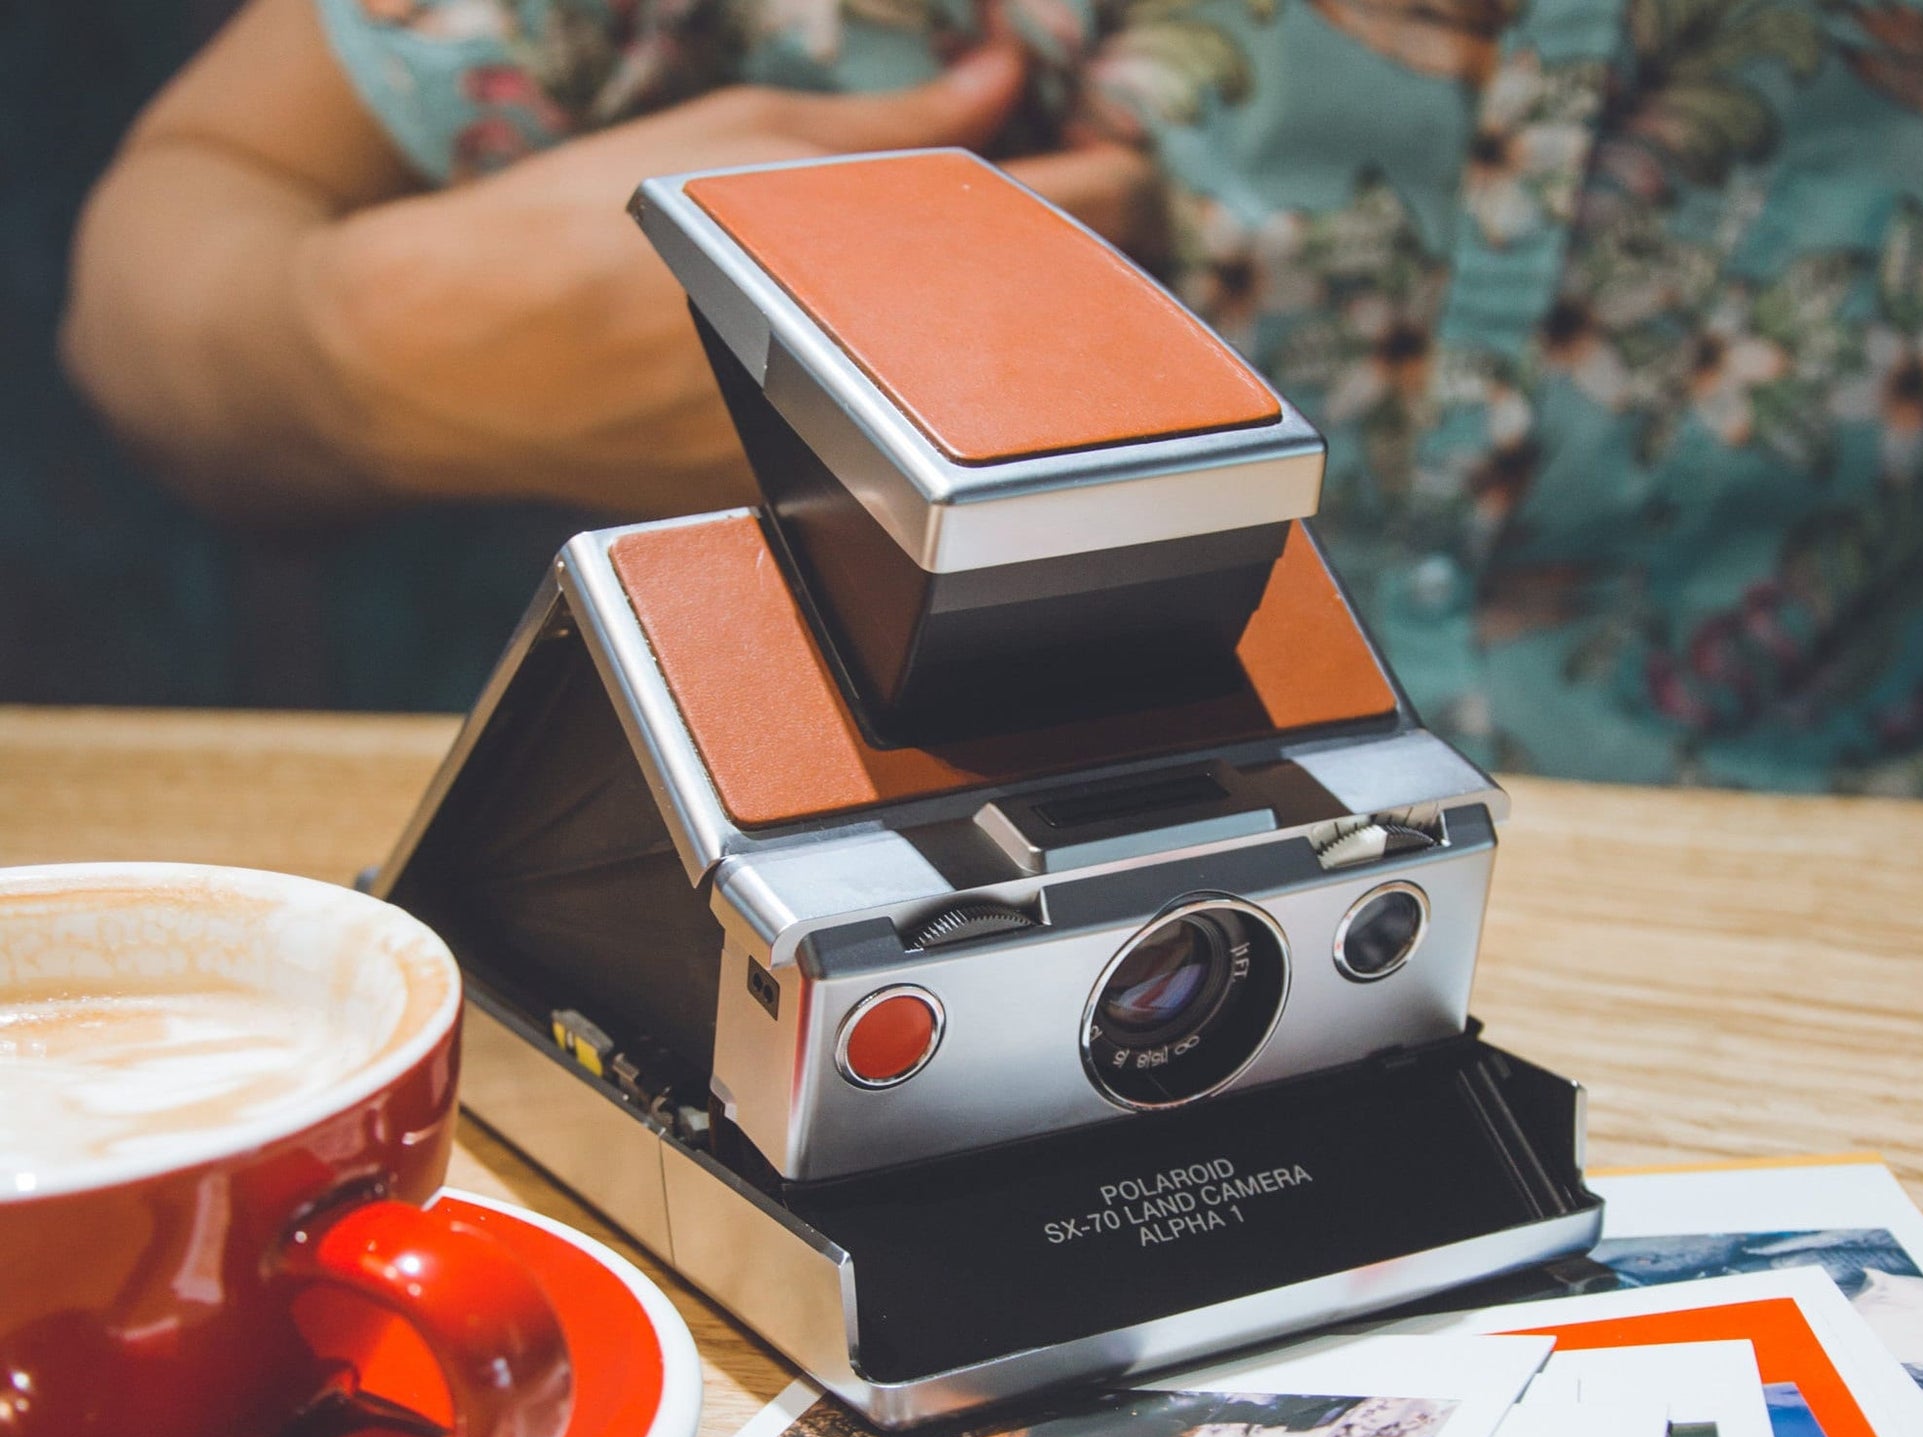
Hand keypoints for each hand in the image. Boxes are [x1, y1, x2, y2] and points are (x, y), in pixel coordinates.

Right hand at [303, 47, 1156, 514]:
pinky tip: (900, 358)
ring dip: (1012, 339)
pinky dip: (938, 397)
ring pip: (995, 403)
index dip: (1120, 184)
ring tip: (973, 281)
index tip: (1117, 163)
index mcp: (865, 269)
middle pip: (1061, 328)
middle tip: (1053, 213)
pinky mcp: (815, 516)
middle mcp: (872, 387)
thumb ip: (890, 124)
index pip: (1078, 223)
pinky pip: (921, 449)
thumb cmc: (566, 235)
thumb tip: (1005, 79)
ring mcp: (851, 464)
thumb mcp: (731, 144)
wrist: (448, 367)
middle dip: (1076, 266)